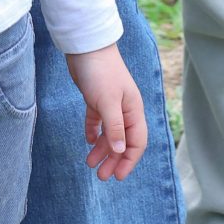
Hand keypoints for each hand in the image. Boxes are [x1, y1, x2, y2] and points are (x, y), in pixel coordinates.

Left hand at [65, 45, 147, 179]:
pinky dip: (94, 132)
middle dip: (113, 160)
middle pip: (122, 141)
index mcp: (133, 110)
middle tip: (101, 176)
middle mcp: (125, 110)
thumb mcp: (108, 102)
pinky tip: (88, 141)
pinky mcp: (96, 99)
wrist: (87, 47)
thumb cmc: (100, 72)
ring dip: (102, 149)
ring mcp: (111, 104)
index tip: (117, 177)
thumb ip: (115, 127)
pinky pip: (98, 121)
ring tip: (90, 164)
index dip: (128, 161)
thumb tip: (121, 150)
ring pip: (110, 134)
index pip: (137, 142)